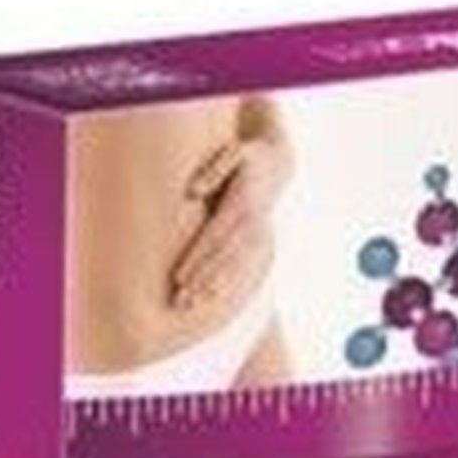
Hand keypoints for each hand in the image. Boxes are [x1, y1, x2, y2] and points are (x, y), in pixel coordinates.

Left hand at [171, 96, 292, 309]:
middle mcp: (253, 225)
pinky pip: (243, 267)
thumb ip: (213, 169)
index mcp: (243, 204)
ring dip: (211, 288)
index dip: (197, 259)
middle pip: (222, 259)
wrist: (279, 164)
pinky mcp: (259, 242)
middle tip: (179, 299)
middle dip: (201, 281)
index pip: (215, 238)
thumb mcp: (235, 153)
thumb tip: (192, 192)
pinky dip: (227, 284)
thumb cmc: (249, 157)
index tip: (179, 277)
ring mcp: (258, 235)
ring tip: (189, 304)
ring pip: (233, 268)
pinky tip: (209, 297)